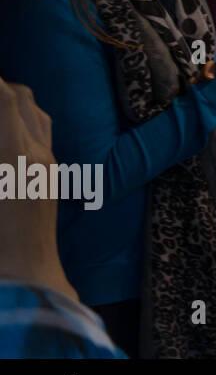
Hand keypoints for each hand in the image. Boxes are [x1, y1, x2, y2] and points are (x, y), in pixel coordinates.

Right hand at [0, 78, 77, 299]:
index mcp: (14, 155)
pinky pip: (41, 134)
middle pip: (21, 98)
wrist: (24, 276)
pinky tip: (3, 130)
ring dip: (10, 101)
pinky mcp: (51, 176)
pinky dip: (21, 120)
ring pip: (35, 113)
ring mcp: (49, 164)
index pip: (4, 98)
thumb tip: (1, 122)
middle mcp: (38, 153)